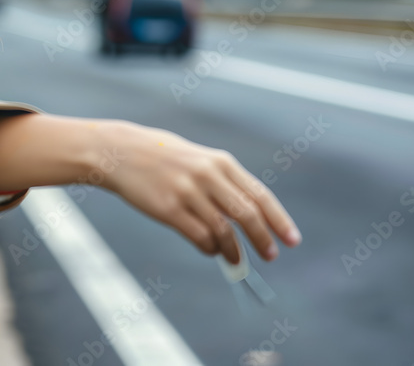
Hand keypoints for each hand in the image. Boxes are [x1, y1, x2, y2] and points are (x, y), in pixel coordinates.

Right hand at [94, 120, 300, 264]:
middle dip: (263, 239)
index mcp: (220, 162)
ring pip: (223, 231)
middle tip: (270, 255)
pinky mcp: (168, 209)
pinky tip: (210, 250)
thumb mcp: (199, 159)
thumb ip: (223, 182)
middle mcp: (207, 176)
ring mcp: (187, 192)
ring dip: (233, 251)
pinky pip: (199, 237)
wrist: (121, 152)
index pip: (260, 195)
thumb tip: (250, 219)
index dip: (279, 220)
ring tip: (236, 260)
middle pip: (247, 215)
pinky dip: (209, 248)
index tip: (292, 240)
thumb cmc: (163, 157)